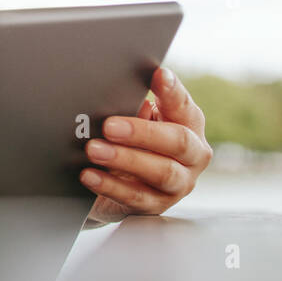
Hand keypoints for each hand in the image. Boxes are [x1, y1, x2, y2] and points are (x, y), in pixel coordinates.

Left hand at [79, 66, 213, 225]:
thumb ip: (132, 108)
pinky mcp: (156, 205)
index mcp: (188, 125)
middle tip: (109, 126)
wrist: (119, 183)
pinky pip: (135, 197)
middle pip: (178, 142)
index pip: (183, 105)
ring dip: (125, 160)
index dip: (172, 91)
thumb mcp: (133, 120)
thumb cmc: (130, 141)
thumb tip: (118, 94)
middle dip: (142, 133)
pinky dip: (110, 185)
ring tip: (94, 150)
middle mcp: (192, 155)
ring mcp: (179, 183)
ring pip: (161, 172)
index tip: (158, 75)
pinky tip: (89, 175)